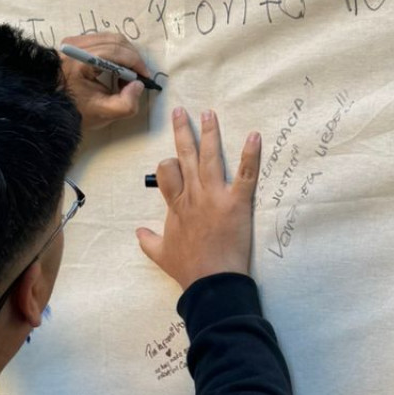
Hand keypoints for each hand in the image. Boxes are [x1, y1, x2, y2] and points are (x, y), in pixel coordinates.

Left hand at [58, 31, 152, 133]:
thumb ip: (127, 103)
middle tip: (137, 77)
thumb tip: (138, 84)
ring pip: (110, 39)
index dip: (136, 63)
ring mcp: (74, 42)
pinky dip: (114, 53)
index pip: (117, 51)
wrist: (50, 108)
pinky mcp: (74, 43)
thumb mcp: (105, 113)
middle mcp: (76, 45)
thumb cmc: (77, 111)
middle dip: (132, 58)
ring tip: (124, 76)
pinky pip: (101, 41)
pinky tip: (113, 69)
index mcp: (81, 60)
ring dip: (124, 55)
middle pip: (116, 41)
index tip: (145, 77)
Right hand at [136, 108, 260, 287]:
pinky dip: (251, 156)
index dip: (168, 164)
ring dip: (210, 133)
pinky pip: (245, 175)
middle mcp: (193, 196)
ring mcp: (214, 197)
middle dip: (182, 132)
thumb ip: (148, 241)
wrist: (210, 283)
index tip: (173, 162)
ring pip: (209, 158)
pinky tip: (254, 136)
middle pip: (184, 156)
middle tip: (180, 111)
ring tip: (209, 113)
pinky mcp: (236, 203)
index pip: (166, 172)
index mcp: (176, 206)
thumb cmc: (188, 270)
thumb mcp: (161, 255)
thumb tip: (139, 232)